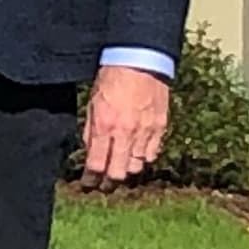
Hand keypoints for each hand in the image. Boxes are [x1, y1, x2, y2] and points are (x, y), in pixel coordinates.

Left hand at [81, 67, 171, 183]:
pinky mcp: (160, 127)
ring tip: (119, 169)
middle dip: (108, 183)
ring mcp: (145, 131)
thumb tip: (91, 154)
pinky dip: (143, 158)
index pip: (96, 165)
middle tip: (103, 186)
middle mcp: (125, 133)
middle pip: (118, 173)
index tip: (87, 184)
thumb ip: (91, 132)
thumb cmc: (111, 80)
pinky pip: (152, 153)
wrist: (139, 62)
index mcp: (104, 127)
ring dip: (126, 170)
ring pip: (136, 166)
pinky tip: (136, 155)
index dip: (90, 179)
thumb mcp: (92, 106)